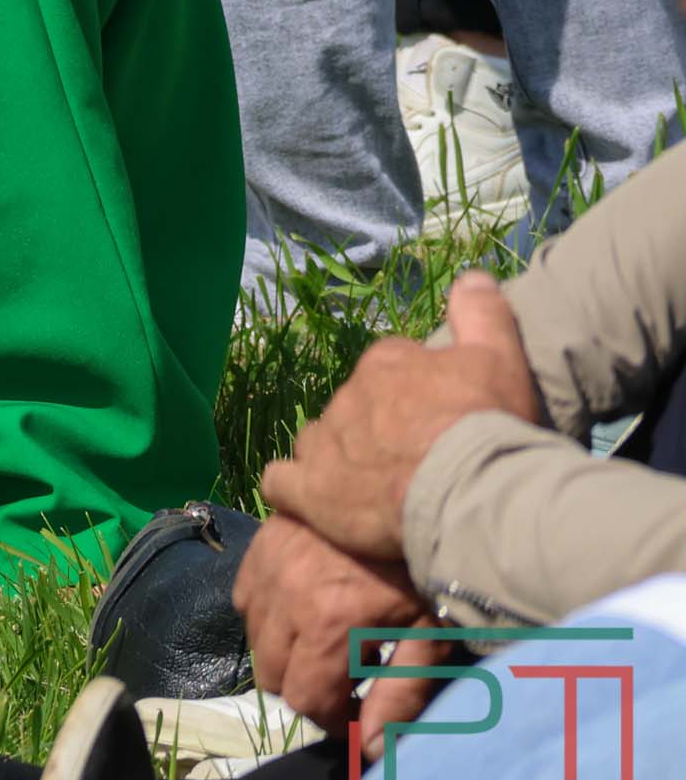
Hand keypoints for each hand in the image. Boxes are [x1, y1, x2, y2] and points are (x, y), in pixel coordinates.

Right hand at [235, 514, 438, 736]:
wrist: (410, 488)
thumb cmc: (426, 567)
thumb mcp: (429, 634)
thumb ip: (399, 694)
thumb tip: (369, 749)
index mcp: (329, 625)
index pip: (306, 700)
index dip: (333, 719)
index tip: (358, 714)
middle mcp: (286, 599)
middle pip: (273, 677)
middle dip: (307, 690)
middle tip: (343, 682)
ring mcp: (266, 569)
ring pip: (254, 640)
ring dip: (284, 655)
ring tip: (323, 646)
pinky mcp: (259, 547)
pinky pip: (244, 600)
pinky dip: (266, 616)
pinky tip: (300, 610)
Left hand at [259, 271, 547, 560]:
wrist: (467, 490)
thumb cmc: (487, 425)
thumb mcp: (500, 358)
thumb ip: (482, 314)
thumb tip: (471, 276)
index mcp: (386, 363)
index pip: (392, 363)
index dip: (415, 388)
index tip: (439, 412)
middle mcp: (346, 396)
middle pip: (356, 406)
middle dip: (377, 425)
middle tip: (414, 456)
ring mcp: (323, 443)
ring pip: (319, 441)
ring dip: (337, 456)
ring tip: (369, 485)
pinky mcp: (308, 489)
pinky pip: (281, 482)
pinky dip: (293, 490)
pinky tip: (314, 503)